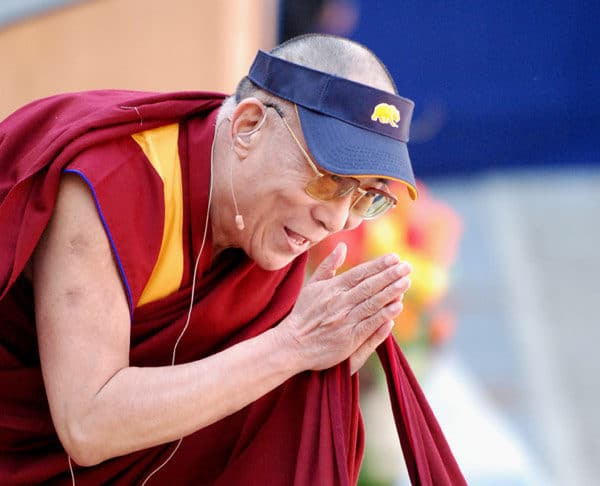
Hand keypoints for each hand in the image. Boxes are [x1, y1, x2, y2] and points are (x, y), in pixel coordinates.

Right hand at [277, 243, 410, 374]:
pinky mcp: (349, 338)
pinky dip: (384, 314)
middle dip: (390, 275)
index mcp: (333, 288)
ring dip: (391, 291)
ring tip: (406, 281)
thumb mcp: (312, 285)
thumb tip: (342, 246)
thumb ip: (328, 266)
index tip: (395, 258)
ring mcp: (346, 320)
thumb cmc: (303, 314)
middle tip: (407, 266)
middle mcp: (341, 302)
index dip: (379, 265)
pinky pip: (370, 323)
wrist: (292, 344)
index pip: (360, 273)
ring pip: (372, 302)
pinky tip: (397, 306)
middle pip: (370, 286)